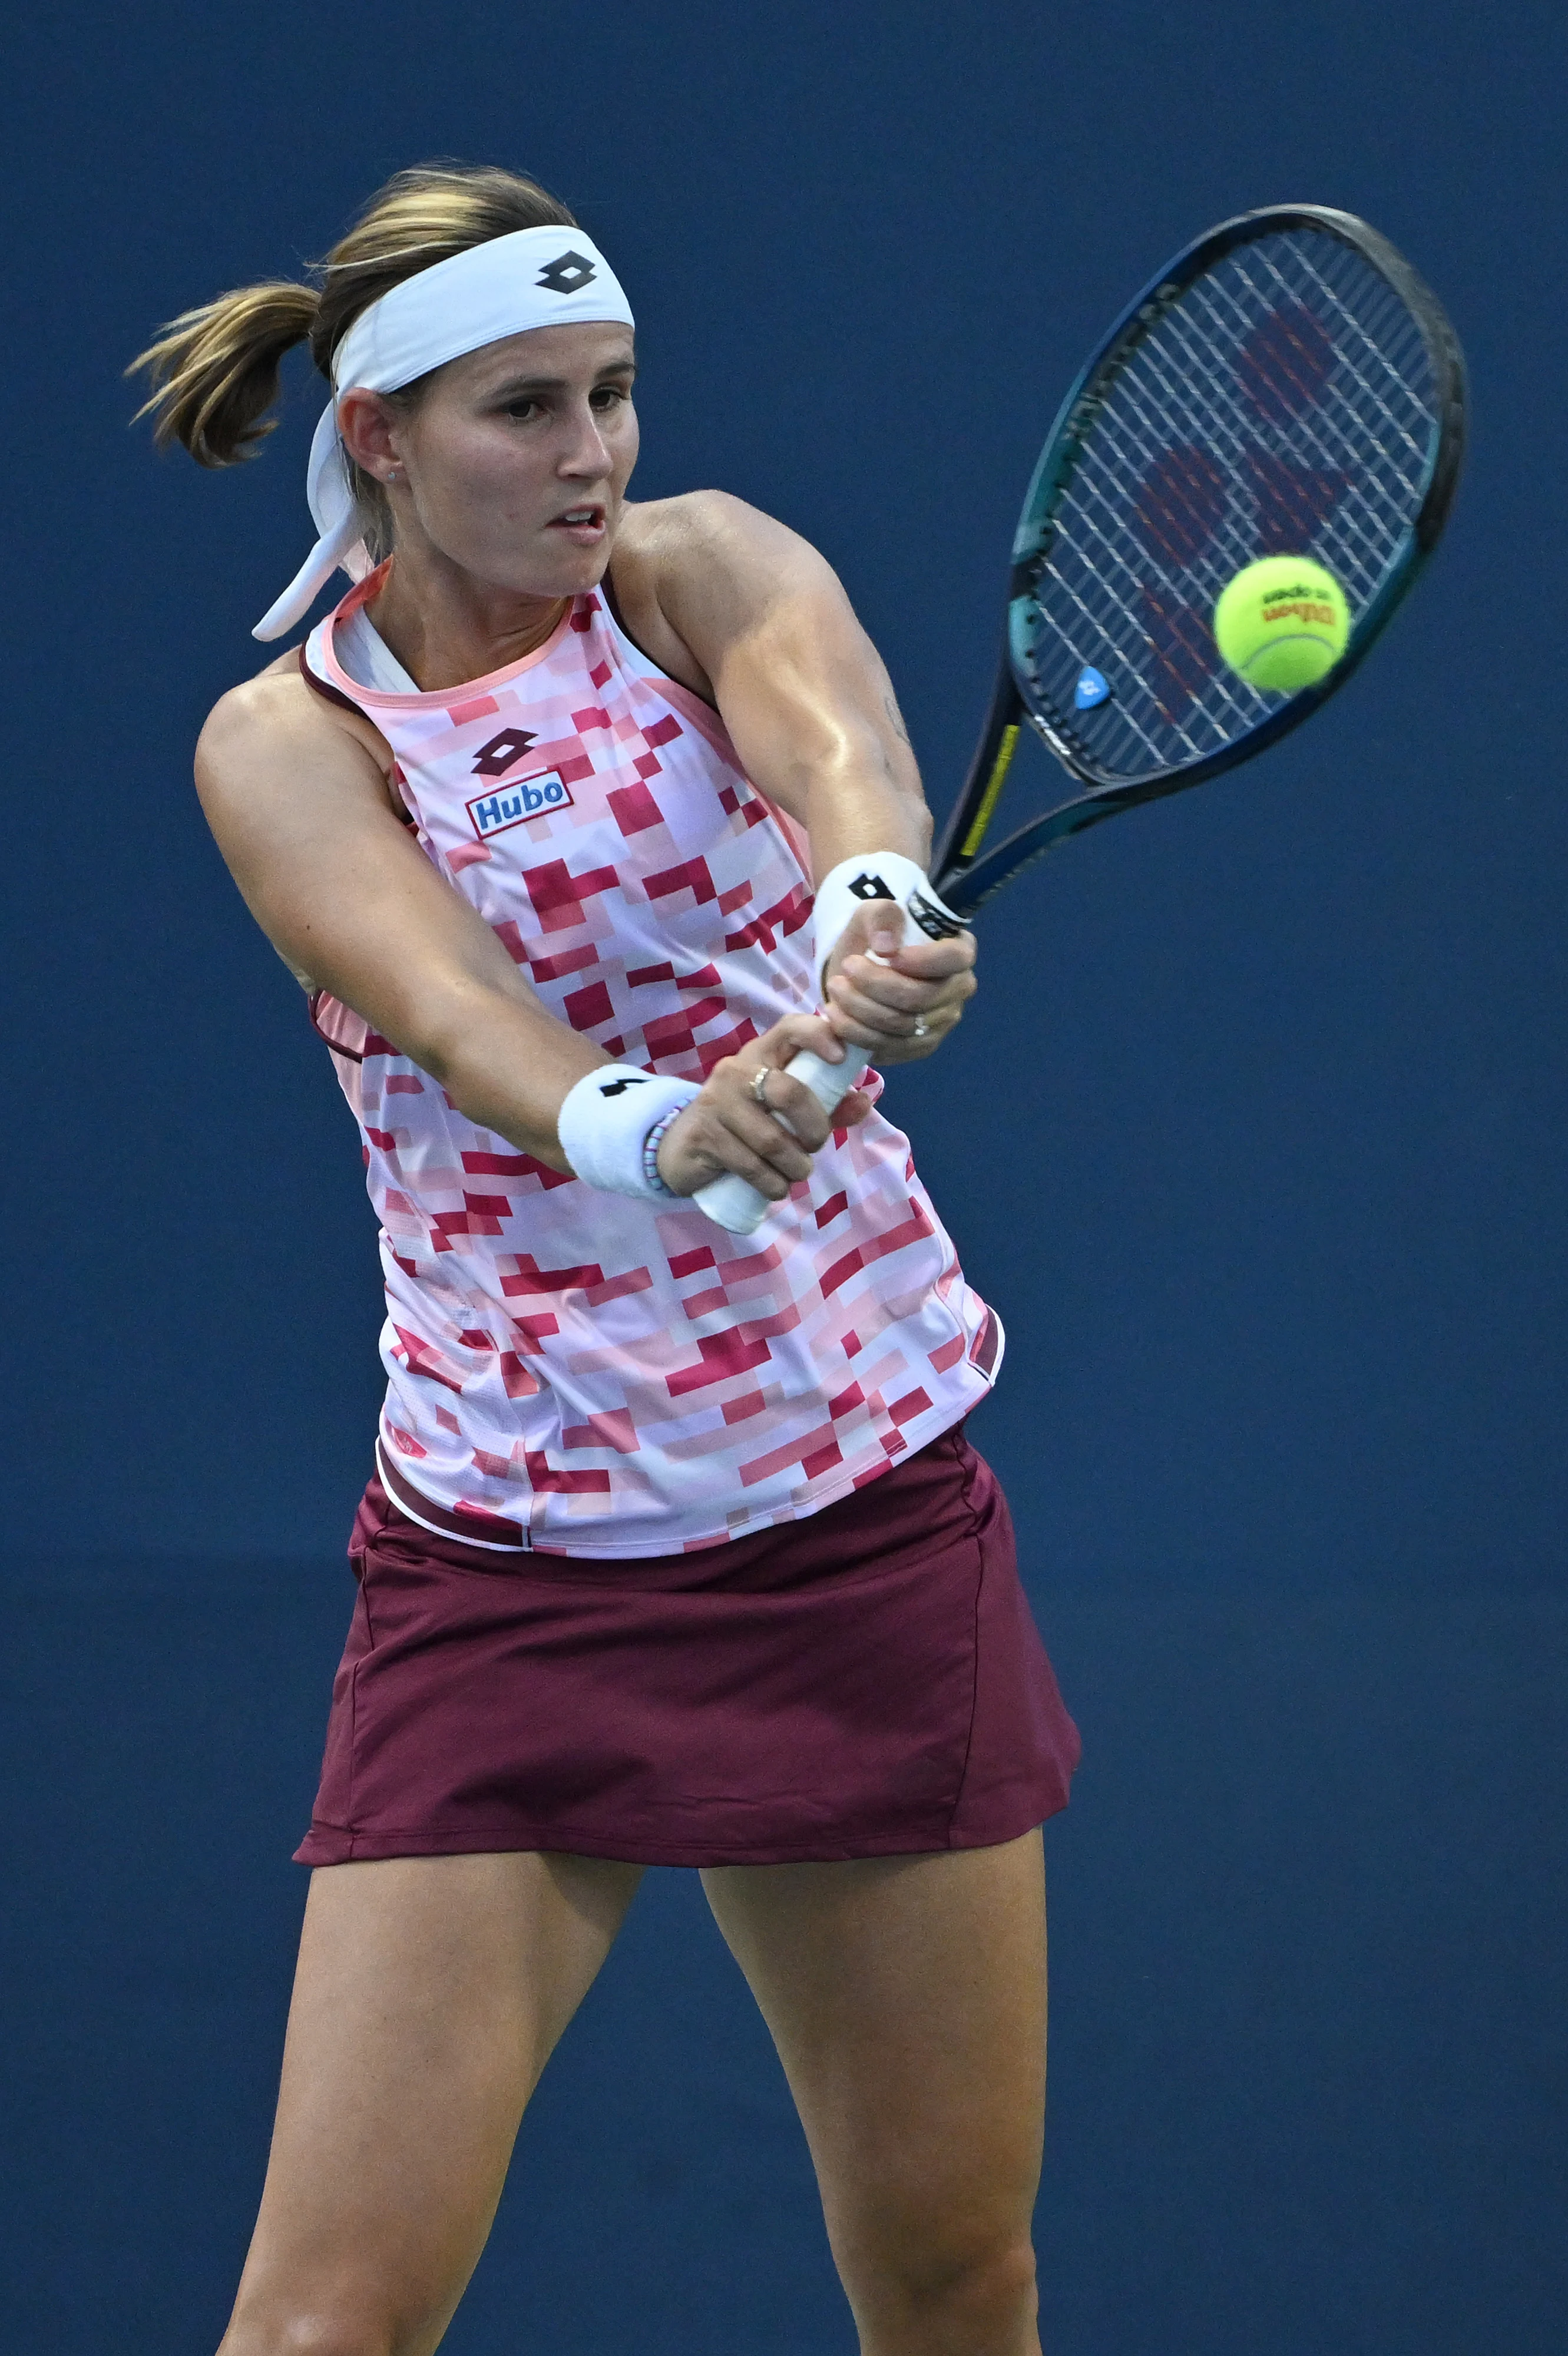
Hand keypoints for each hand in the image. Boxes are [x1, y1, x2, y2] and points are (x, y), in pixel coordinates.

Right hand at [656, 1012, 872, 1200]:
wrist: (682, 1148)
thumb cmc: (745, 1124)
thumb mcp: (784, 1111)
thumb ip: (827, 1106)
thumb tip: (864, 1102)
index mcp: (761, 1055)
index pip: (790, 1028)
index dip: (819, 1036)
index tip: (839, 1059)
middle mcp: (735, 1070)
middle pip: (790, 1093)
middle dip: (815, 1129)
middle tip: (815, 1146)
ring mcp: (715, 1101)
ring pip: (773, 1140)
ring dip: (795, 1167)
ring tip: (795, 1174)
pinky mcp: (703, 1134)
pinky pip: (751, 1166)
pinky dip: (773, 1184)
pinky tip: (775, 1187)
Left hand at [821, 901, 976, 1062]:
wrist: (860, 972)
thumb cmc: (875, 938)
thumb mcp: (873, 914)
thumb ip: (881, 917)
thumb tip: (885, 946)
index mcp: (958, 950)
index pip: (953, 958)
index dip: (922, 960)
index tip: (887, 955)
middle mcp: (958, 989)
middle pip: (921, 997)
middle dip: (875, 984)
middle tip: (846, 967)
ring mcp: (942, 1022)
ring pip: (901, 1025)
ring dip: (860, 1008)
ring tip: (835, 989)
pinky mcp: (921, 1046)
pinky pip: (890, 1047)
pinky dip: (857, 1033)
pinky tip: (837, 1015)